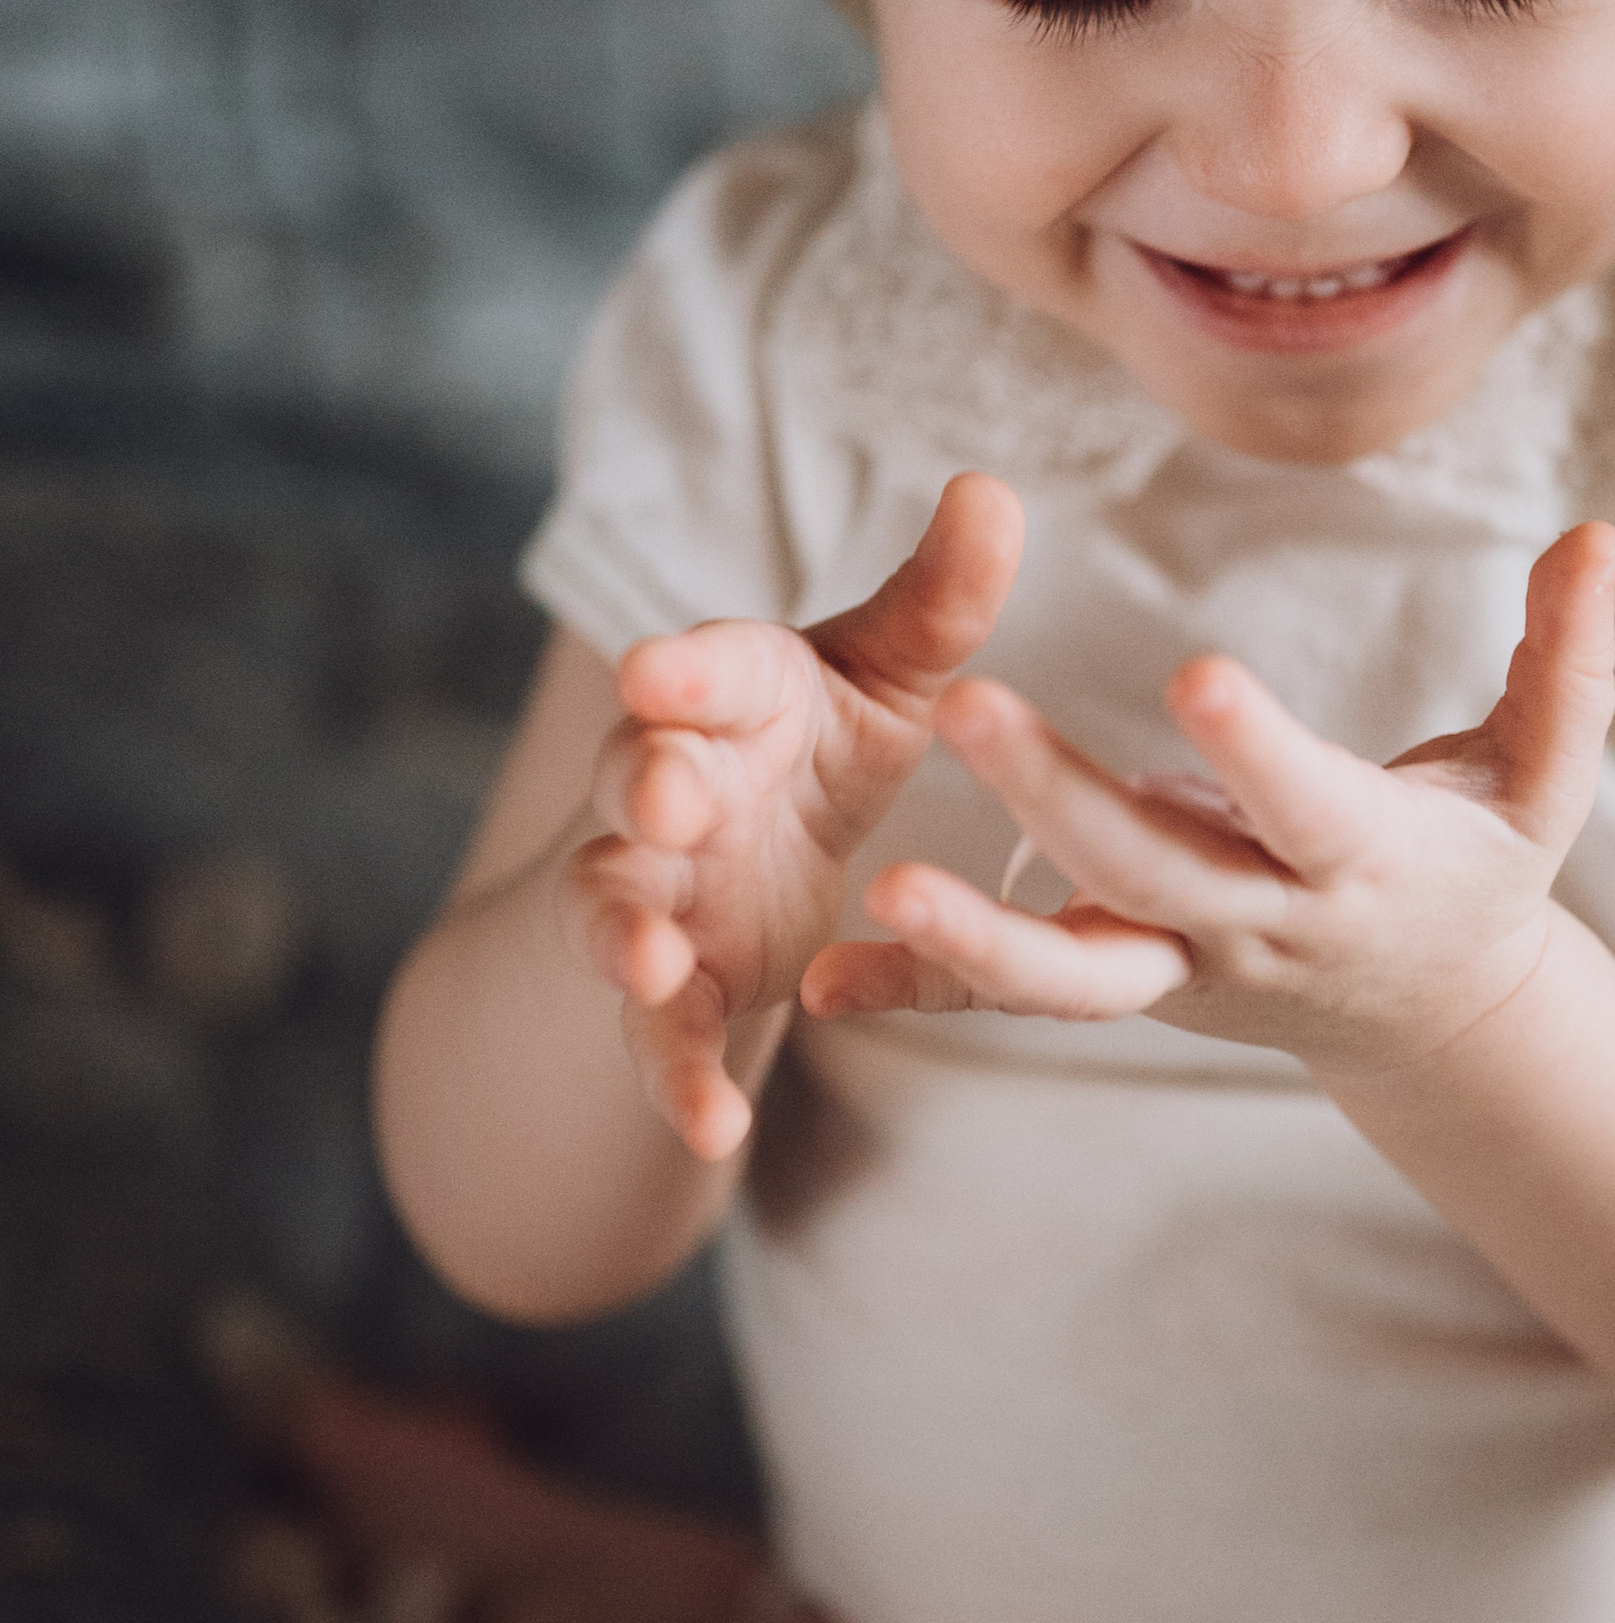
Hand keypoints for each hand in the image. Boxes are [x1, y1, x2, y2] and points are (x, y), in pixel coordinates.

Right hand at [564, 473, 1023, 1156]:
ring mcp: (653, 891)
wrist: (743, 853)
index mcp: (725, 693)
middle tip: (668, 790)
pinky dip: (678, 1080)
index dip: (683, 667)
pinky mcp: (671, 986)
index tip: (663, 665)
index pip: (697, 667)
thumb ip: (937, 601)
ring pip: (615, 907)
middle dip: (648, 781)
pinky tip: (716, 1132)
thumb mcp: (888, 675)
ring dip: (625, 933)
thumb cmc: (814, 737)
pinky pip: (660, 1037)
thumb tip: (992, 490)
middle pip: (638, 776)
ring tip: (648, 964)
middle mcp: (669, 782)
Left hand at [803, 523, 1614, 1075]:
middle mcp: (1265, 924)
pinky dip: (924, 993)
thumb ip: (1568, 658)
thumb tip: (1600, 534)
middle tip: (966, 708)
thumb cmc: (1488, 864)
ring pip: (1074, 970)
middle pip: (1155, 871)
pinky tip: (827, 979)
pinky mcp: (1128, 983)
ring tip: (885, 882)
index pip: (1304, 802)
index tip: (1193, 674)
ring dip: (976, 936)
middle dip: (1060, 799)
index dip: (1256, 747)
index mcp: (1364, 860)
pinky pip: (1014, 1002)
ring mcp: (1187, 967)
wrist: (1438, 1021)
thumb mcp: (1545, 775)